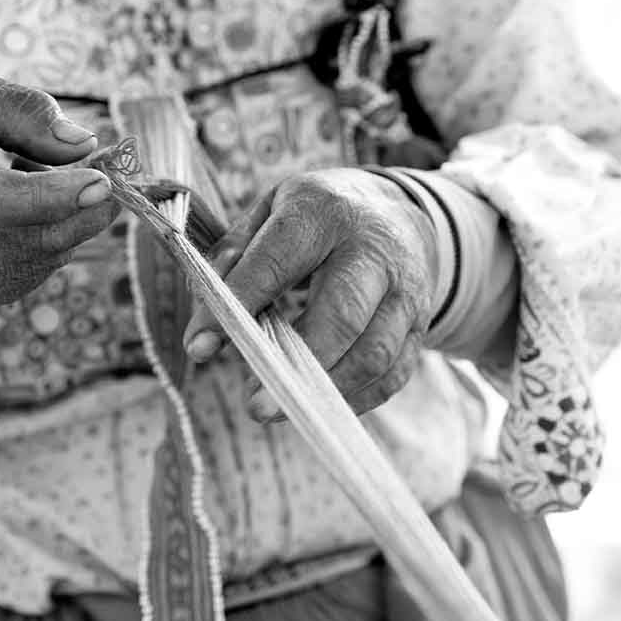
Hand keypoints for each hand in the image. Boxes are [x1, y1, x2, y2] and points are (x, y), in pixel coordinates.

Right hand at [0, 70, 117, 306]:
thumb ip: (26, 110)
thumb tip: (84, 145)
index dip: (52, 196)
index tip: (101, 183)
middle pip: (33, 235)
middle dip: (86, 205)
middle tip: (103, 167)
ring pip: (45, 255)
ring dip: (67, 217)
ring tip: (31, 175)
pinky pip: (36, 269)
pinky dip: (51, 238)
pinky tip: (25, 209)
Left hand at [183, 169, 438, 417]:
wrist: (396, 211)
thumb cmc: (317, 218)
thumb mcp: (270, 212)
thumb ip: (234, 256)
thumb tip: (206, 317)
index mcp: (324, 211)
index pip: (277, 260)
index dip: (239, 303)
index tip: (200, 347)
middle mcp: (373, 248)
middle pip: (342, 313)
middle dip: (296, 362)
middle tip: (254, 404)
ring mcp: (405, 289)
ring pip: (374, 353)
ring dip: (325, 390)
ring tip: (279, 409)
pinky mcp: (420, 325)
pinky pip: (392, 374)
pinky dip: (354, 399)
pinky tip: (318, 405)